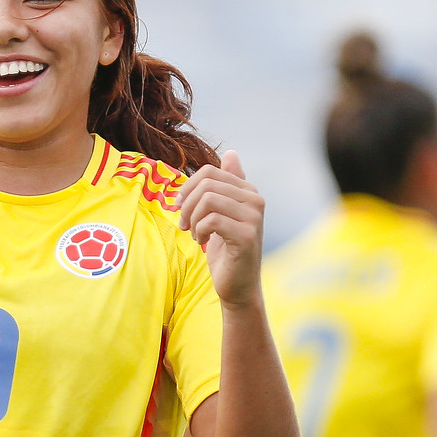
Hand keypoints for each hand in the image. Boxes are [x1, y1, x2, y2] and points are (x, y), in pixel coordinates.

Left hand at [178, 151, 265, 308]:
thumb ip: (225, 185)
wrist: (237, 284)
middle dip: (187, 204)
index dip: (188, 188)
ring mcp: (254, 217)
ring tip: (194, 233)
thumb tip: (232, 152)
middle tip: (185, 223)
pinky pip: (212, 220)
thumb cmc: (225, 249)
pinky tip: (202, 242)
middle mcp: (256, 200)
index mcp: (248, 191)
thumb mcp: (220, 213)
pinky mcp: (247, 235)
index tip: (180, 206)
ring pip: (208, 200)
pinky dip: (199, 231)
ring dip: (192, 219)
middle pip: (207, 184)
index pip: (209, 172)